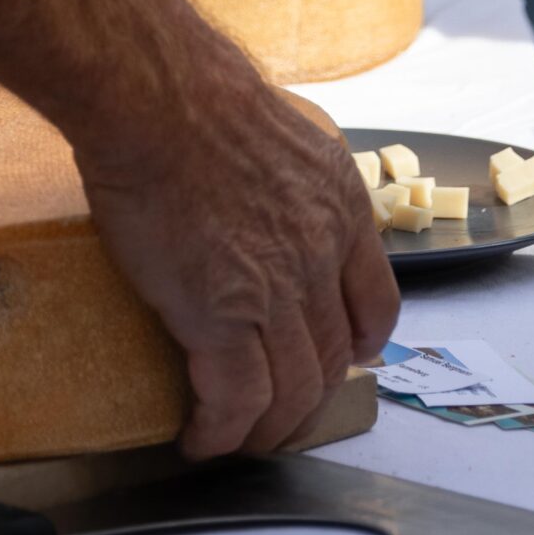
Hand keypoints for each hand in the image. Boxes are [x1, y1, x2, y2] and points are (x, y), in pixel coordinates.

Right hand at [79, 65, 398, 458]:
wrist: (157, 96)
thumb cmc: (195, 93)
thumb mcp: (279, 129)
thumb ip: (286, 175)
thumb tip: (256, 188)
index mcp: (340, 205)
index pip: (377, 300)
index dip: (361, 342)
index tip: (349, 357)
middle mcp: (320, 255)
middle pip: (333, 357)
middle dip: (309, 398)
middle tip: (280, 413)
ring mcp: (276, 292)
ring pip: (292, 391)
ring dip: (267, 428)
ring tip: (239, 440)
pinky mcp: (221, 319)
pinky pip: (234, 400)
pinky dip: (221, 432)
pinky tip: (201, 440)